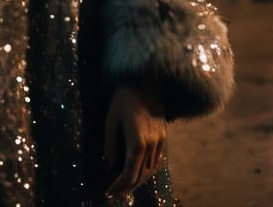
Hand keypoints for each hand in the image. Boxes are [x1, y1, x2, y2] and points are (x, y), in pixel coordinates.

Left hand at [103, 79, 166, 198]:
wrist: (145, 79)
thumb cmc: (123, 97)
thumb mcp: (111, 119)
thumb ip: (109, 144)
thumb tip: (107, 167)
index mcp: (137, 141)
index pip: (130, 174)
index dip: (119, 186)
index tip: (108, 192)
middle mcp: (152, 144)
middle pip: (141, 176)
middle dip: (127, 186)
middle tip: (114, 191)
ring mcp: (161, 140)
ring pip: (151, 170)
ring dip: (139, 180)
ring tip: (125, 183)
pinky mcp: (164, 135)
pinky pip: (158, 160)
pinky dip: (148, 170)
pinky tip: (140, 170)